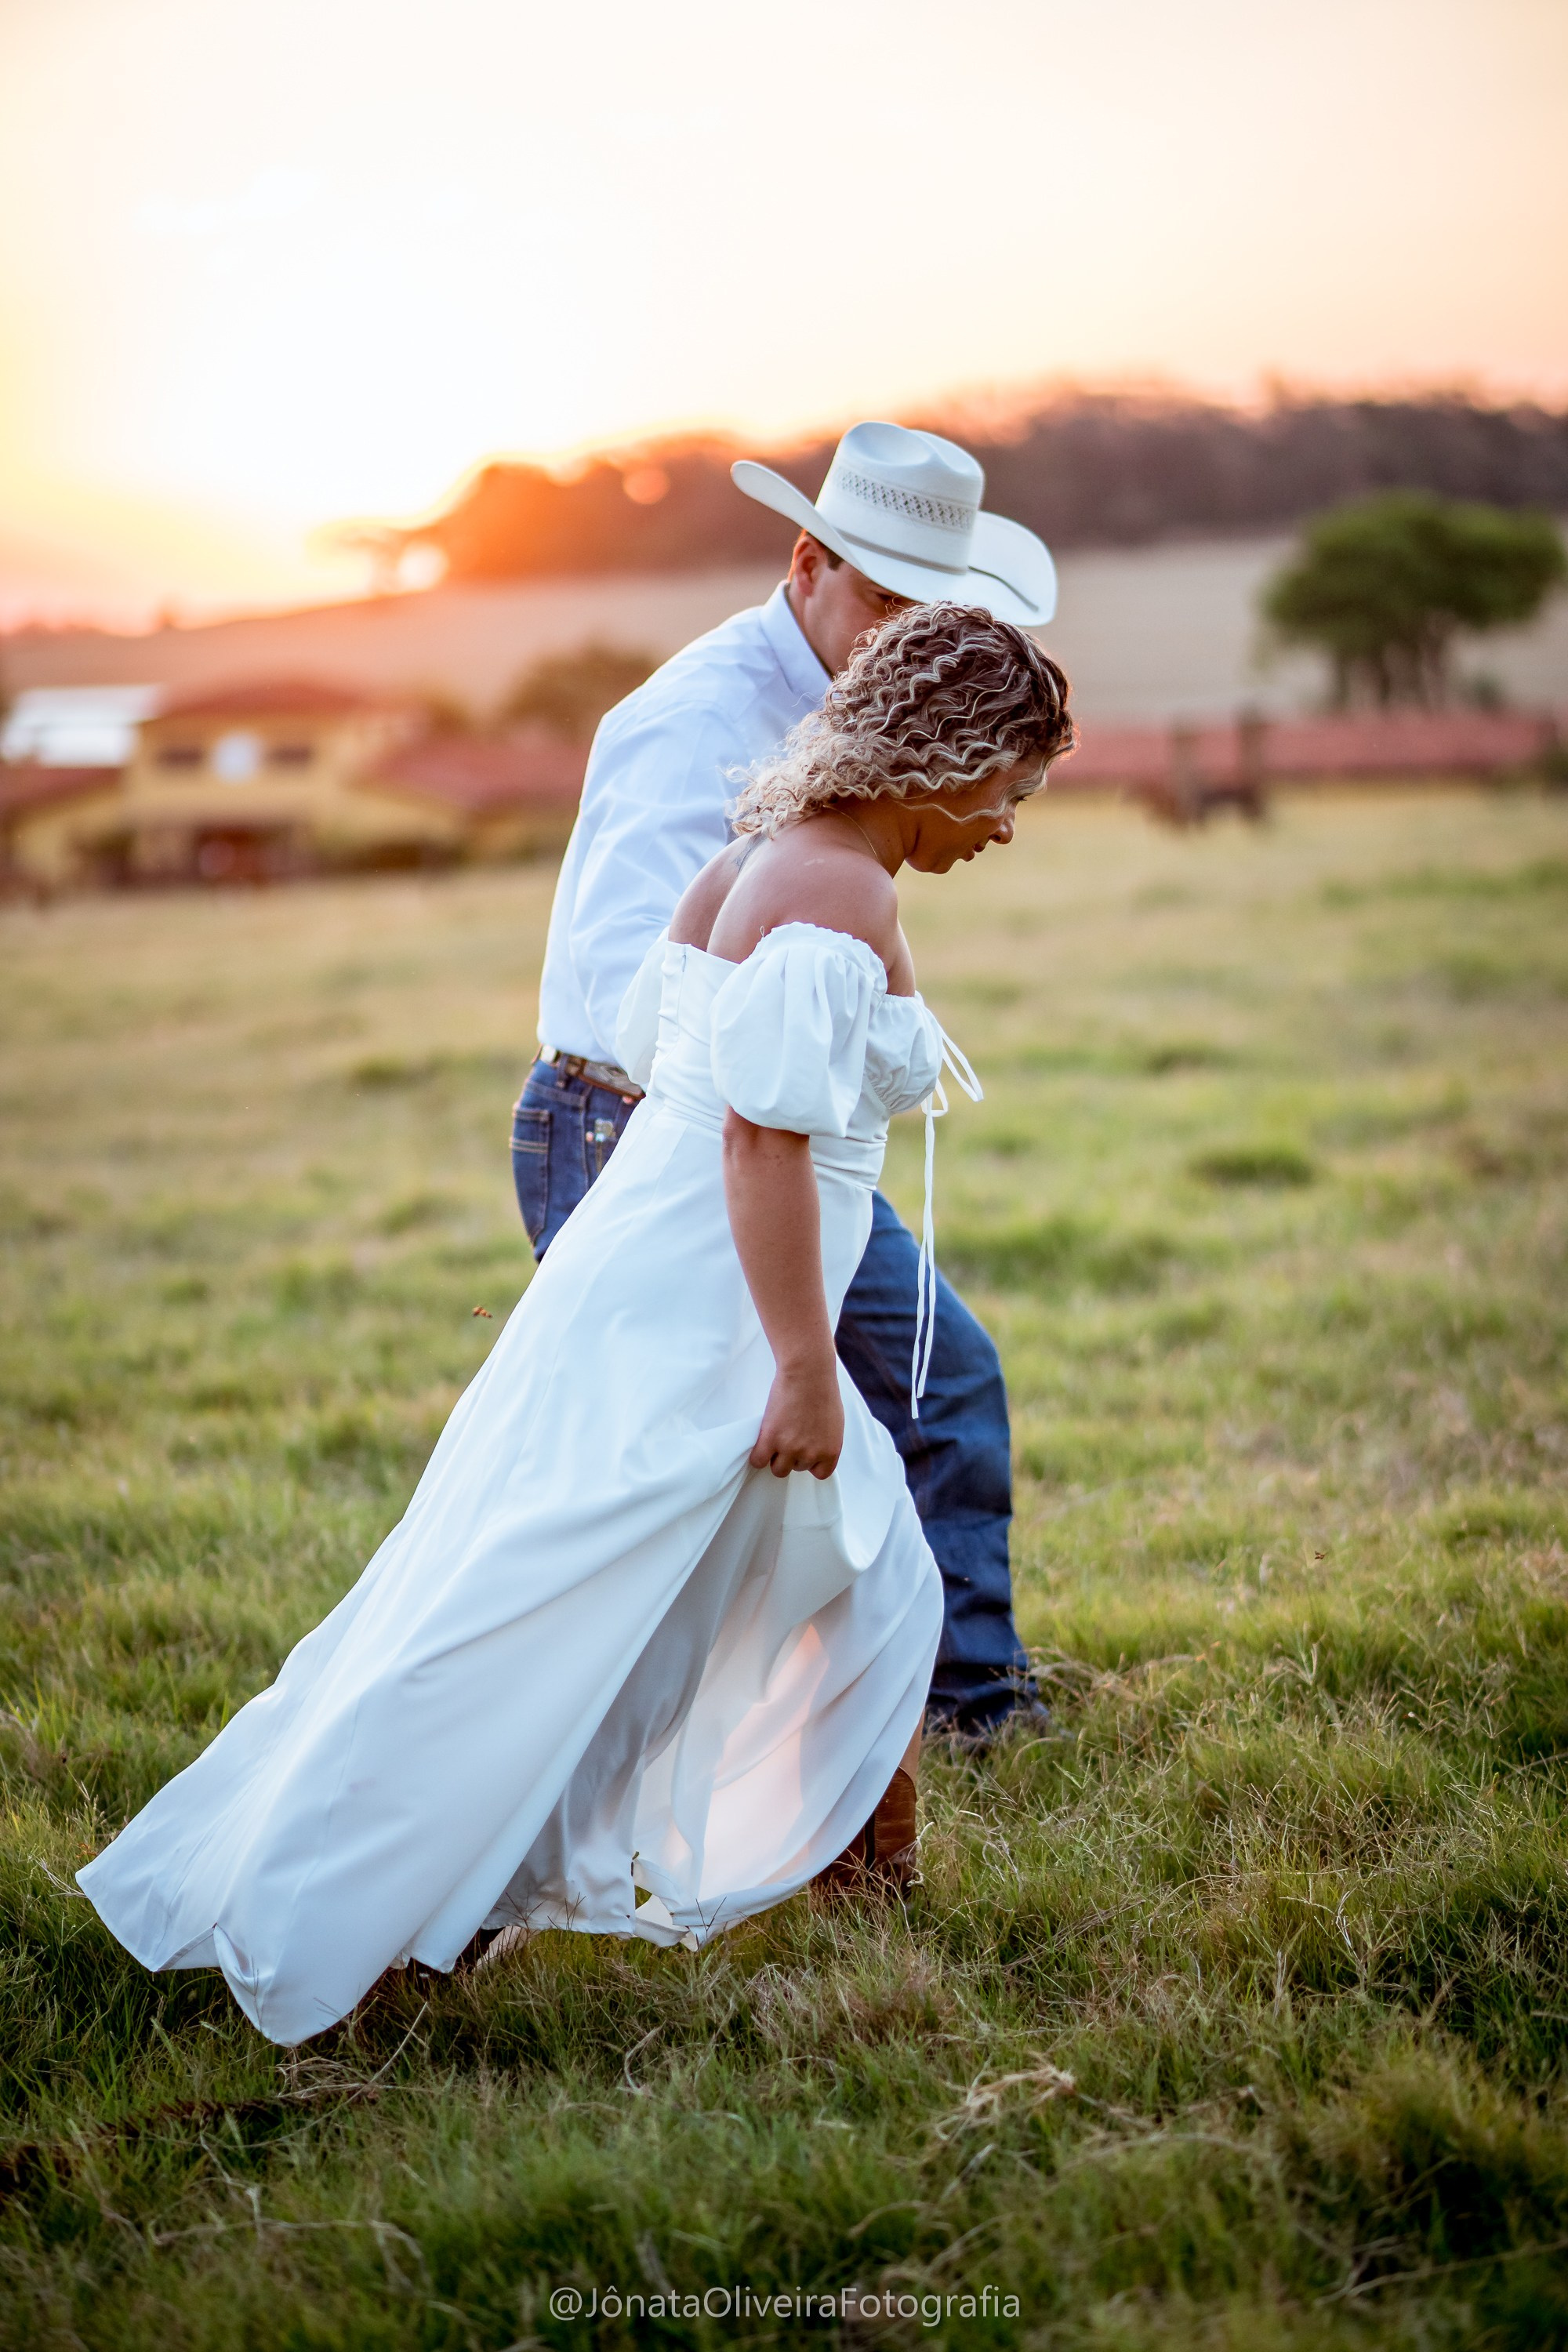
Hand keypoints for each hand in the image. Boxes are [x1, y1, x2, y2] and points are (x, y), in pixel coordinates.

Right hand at [751, 1357, 843, 1479]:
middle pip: (796, 1468)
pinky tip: (760, 1444)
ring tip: (776, 1437)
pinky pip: (758, 1461)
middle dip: (792, 1454)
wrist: (807, 1372)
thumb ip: (825, 1441)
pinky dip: (757, 1456)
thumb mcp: (834, 1422)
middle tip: (790, 1433)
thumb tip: (815, 1452)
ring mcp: (790, 1448)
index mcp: (831, 1450)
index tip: (805, 1450)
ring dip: (775, 1456)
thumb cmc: (822, 1390)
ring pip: (778, 1469)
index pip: (820, 1473)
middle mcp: (811, 1453)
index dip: (811, 1463)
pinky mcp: (770, 1439)